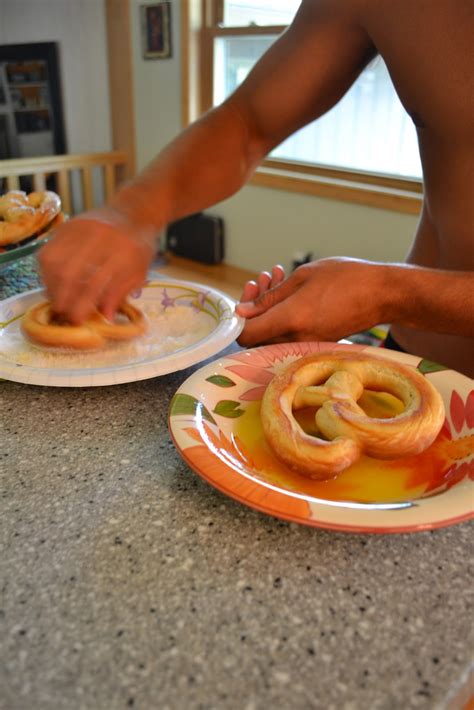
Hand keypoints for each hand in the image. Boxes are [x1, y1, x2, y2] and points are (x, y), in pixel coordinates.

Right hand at [38, 207, 156, 322]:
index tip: (78, 320)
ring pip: (53, 261)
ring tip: (56, 300)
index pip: (96, 283)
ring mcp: (80, 228)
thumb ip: (122, 293)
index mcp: (123, 252)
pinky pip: (48, 250)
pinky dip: (46, 271)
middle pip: (70, 272)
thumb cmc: (138, 248)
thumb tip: (104, 316)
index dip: (83, 304)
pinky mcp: (67, 225)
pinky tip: (53, 283)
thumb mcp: (139, 272)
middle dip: (62, 297)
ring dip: (51, 285)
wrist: (133, 213)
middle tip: (63, 313)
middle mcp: (99, 237)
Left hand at [236, 257, 387, 346]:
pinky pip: (290, 334)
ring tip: (277, 279)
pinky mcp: (316, 343)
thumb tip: (243, 312)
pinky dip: (284, 315)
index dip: (238, 320)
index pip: (246, 336)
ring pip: (273, 334)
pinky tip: (292, 291)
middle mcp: (296, 338)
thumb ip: (270, 297)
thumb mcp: (303, 277)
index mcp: (290, 320)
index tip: (246, 298)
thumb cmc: (346, 278)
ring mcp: (307, 344)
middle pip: (258, 336)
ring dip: (269, 308)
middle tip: (263, 281)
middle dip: (254, 308)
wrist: (383, 294)